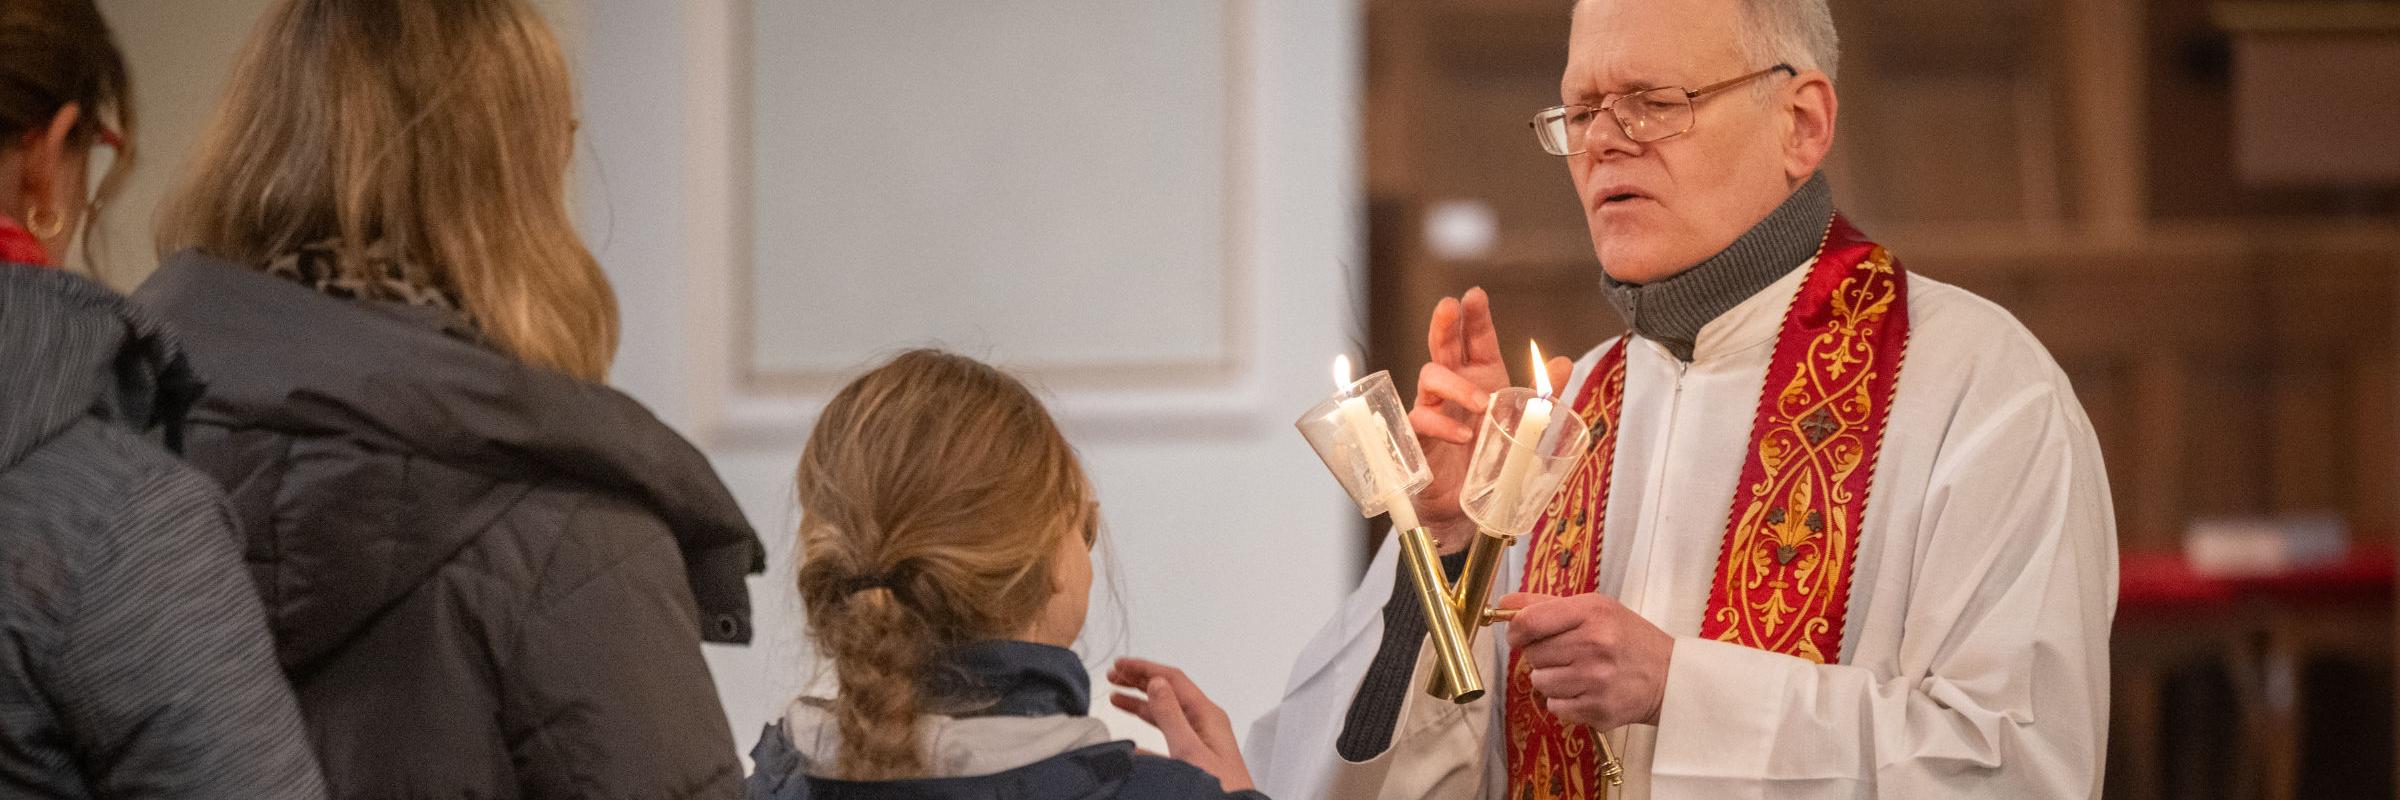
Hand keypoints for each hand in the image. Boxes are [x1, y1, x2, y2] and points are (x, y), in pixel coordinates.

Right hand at [1107, 658, 1254, 791]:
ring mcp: (1200, 740)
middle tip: (1114, 676)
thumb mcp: (1189, 749)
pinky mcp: (1195, 757)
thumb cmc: (1220, 788)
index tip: (1121, 665)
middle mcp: (1204, 723)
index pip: (1172, 679)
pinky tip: (1133, 742)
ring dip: (1140, 703)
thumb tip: (1157, 683)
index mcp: (1206, 714)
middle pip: (1168, 692)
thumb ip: (1171, 715)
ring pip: (1165, 714)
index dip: (1145, 669)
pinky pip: (1167, 737)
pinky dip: (1147, 733)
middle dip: (1140, 682)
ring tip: (1116, 697)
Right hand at [1409, 288, 1574, 552]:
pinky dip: (1444, 425)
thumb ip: (1543, 396)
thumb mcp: (1524, 427)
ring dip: (1456, 384)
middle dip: (1445, 324)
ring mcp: (1434, 409)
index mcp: (1482, 378)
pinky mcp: (1419, 436)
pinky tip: (1465, 435)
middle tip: (1449, 306)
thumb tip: (1562, 362)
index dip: (1475, 317)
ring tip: (1482, 403)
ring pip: (1430, 376)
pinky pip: (1422, 419)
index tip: (1475, 295)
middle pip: (1443, 346)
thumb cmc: (1492, 461)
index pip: (1476, 340)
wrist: (1468, 507)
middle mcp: (1455, 388)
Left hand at [1499, 592, 1673, 728]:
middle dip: (1542, 655)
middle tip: (1567, 654)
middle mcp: (1594, 645)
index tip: (1518, 636)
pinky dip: (1564, 701)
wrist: (1670, 677)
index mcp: (1592, 613)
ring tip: (1577, 673)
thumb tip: (1503, 604)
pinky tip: (1584, 691)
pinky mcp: (1598, 709)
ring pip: (1540, 682)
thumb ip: (1546, 605)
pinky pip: (1555, 707)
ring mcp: (1596, 680)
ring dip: (1551, 680)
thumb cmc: (1628, 639)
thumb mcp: (1596, 608)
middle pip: (1533, 654)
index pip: (1529, 622)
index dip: (1516, 631)